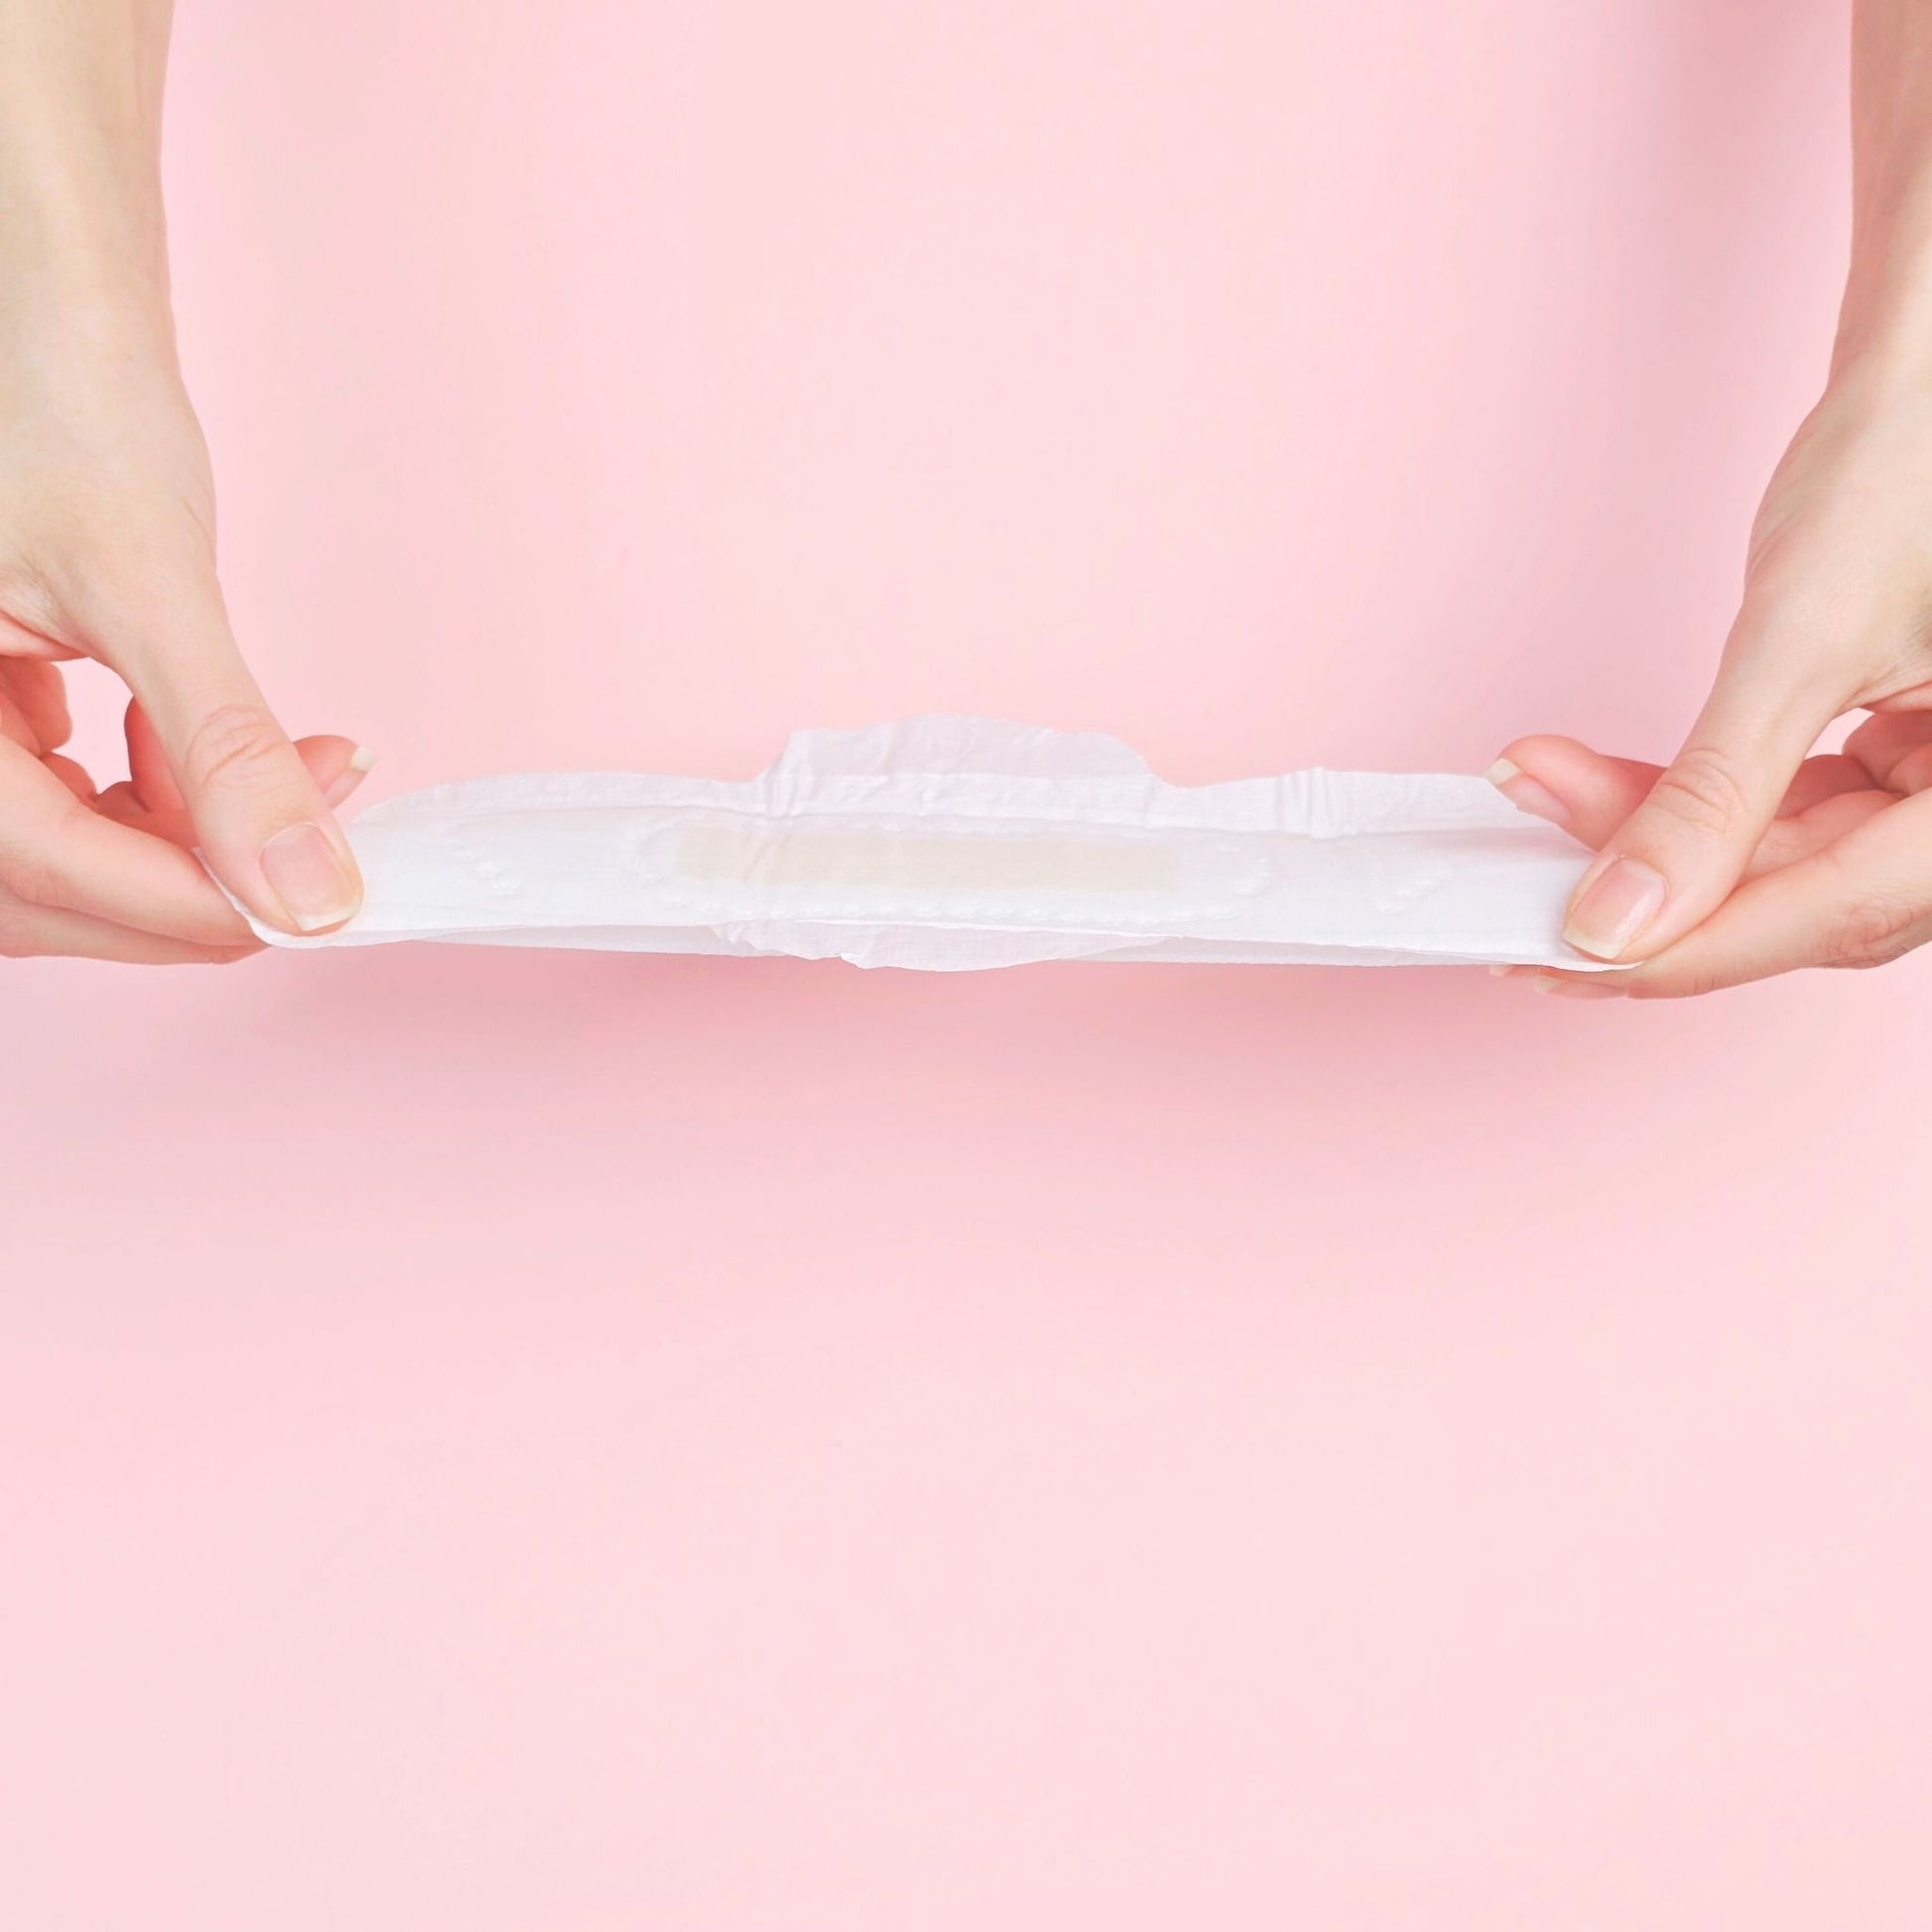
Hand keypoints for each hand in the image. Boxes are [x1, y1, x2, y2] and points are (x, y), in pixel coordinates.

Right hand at [1, 310, 367, 962]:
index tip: (300, 907)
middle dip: (183, 886)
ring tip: (283, 779)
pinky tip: (212, 759)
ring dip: (175, 850)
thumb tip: (308, 892)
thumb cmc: (56, 406)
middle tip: (312, 861)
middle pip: (31, 891)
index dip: (174, 903)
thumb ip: (226, 747)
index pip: (28, 863)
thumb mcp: (149, 584)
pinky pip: (58, 809)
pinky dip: (150, 804)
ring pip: (50, 862)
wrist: (43, 322)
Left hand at [1485, 360, 1931, 997]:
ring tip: (1543, 790)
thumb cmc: (1908, 467)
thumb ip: (1712, 795)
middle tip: (1520, 880)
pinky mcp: (1889, 764)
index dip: (1684, 951)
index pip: (1829, 916)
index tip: (1562, 953)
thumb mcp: (1799, 641)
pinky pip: (1778, 815)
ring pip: (1776, 864)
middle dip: (1650, 883)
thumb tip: (1615, 924)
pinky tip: (1594, 783)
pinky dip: (1687, 802)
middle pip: (1797, 902)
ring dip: (1651, 837)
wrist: (1929, 377)